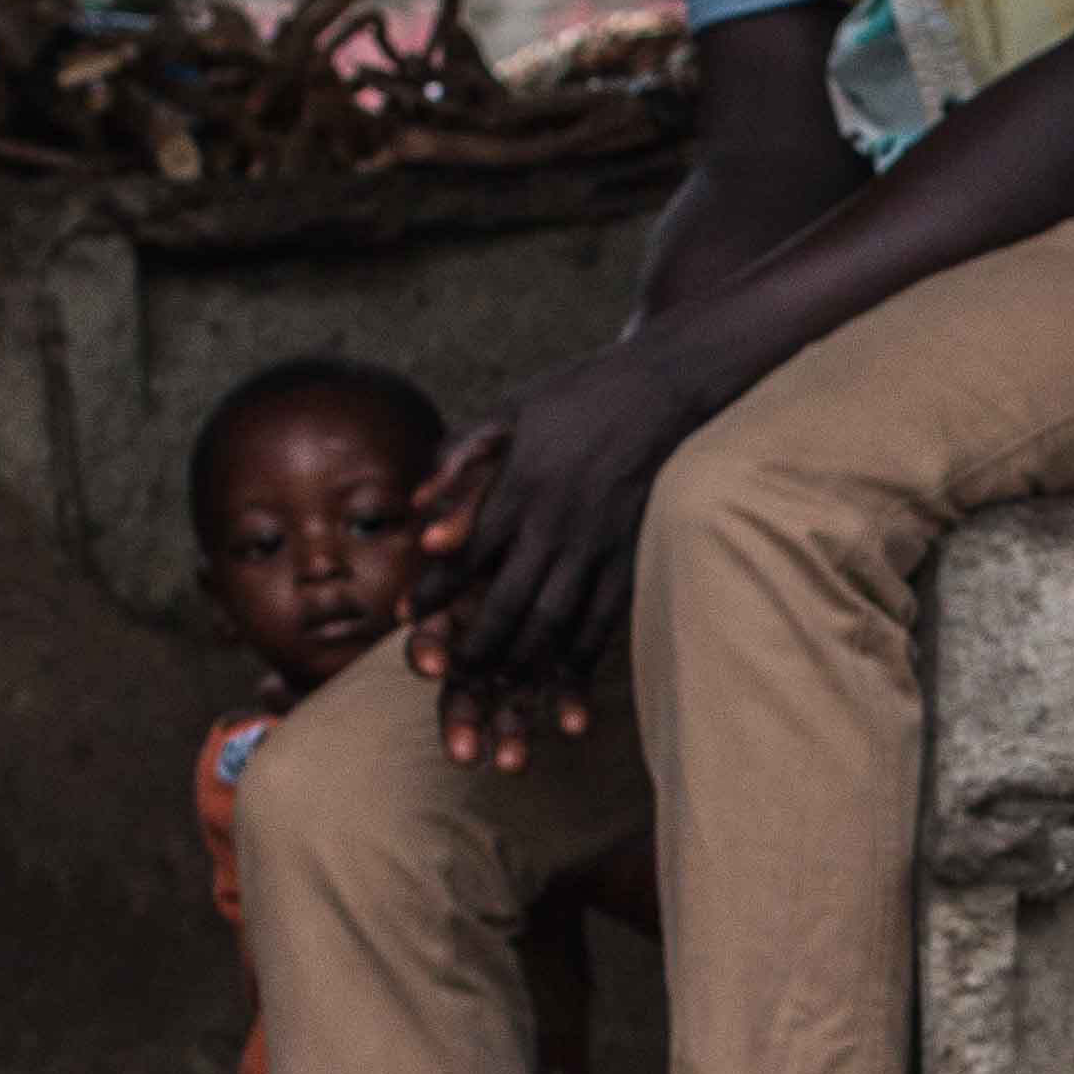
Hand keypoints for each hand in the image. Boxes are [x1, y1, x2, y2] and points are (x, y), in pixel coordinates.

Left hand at [406, 345, 703, 758]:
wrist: (664, 386)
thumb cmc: (579, 394)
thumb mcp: (510, 409)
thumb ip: (460, 457)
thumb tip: (415, 506)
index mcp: (520, 485)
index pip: (466, 552)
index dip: (434, 592)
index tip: (409, 622)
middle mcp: (556, 521)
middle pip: (508, 599)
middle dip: (476, 645)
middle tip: (451, 677)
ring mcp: (599, 541)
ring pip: (555, 618)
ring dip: (523, 659)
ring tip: (499, 687)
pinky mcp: (634, 554)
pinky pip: (606, 616)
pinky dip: (583, 654)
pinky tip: (566, 678)